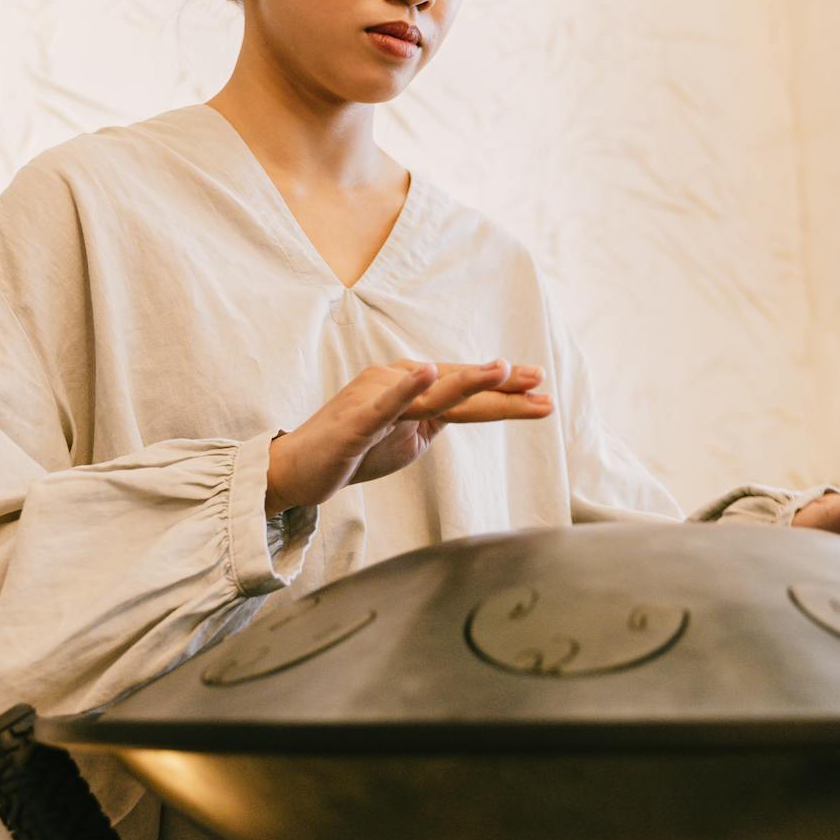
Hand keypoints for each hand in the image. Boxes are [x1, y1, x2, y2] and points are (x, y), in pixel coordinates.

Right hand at [264, 358, 551, 514]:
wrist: (299, 470)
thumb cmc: (353, 451)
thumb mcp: (408, 436)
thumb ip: (437, 419)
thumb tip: (472, 411)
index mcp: (410, 387)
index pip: (464, 389)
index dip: (503, 389)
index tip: (541, 388)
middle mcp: (396, 382)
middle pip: (457, 389)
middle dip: (501, 387)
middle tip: (541, 383)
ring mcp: (375, 398)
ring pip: (430, 392)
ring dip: (467, 380)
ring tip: (502, 369)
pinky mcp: (356, 421)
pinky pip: (386, 403)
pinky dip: (407, 387)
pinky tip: (428, 371)